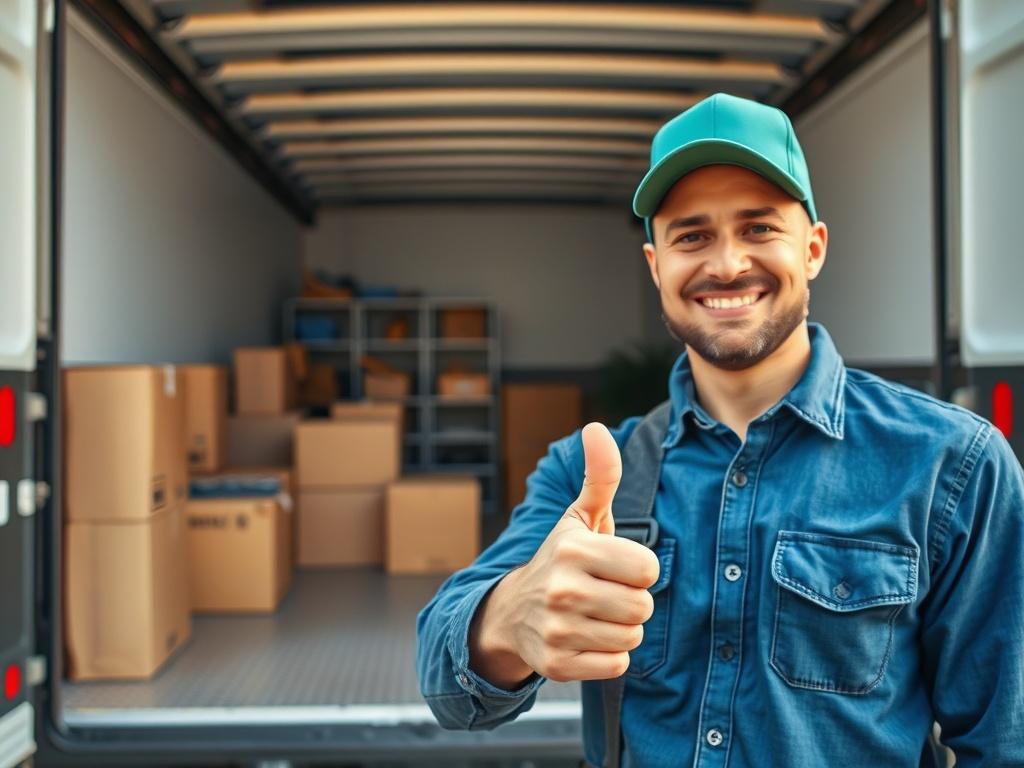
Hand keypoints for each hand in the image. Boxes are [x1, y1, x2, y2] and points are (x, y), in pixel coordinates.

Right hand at [470, 423, 660, 684]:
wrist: (512, 612)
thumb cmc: (562, 559)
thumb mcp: (580, 517)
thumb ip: (600, 475)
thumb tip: (596, 428)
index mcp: (573, 549)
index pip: (648, 569)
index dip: (638, 568)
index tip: (614, 566)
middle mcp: (562, 589)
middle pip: (643, 607)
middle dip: (631, 601)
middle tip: (605, 592)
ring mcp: (557, 629)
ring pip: (632, 638)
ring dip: (621, 629)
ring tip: (595, 614)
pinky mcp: (557, 665)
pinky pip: (616, 666)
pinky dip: (608, 657)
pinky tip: (587, 639)